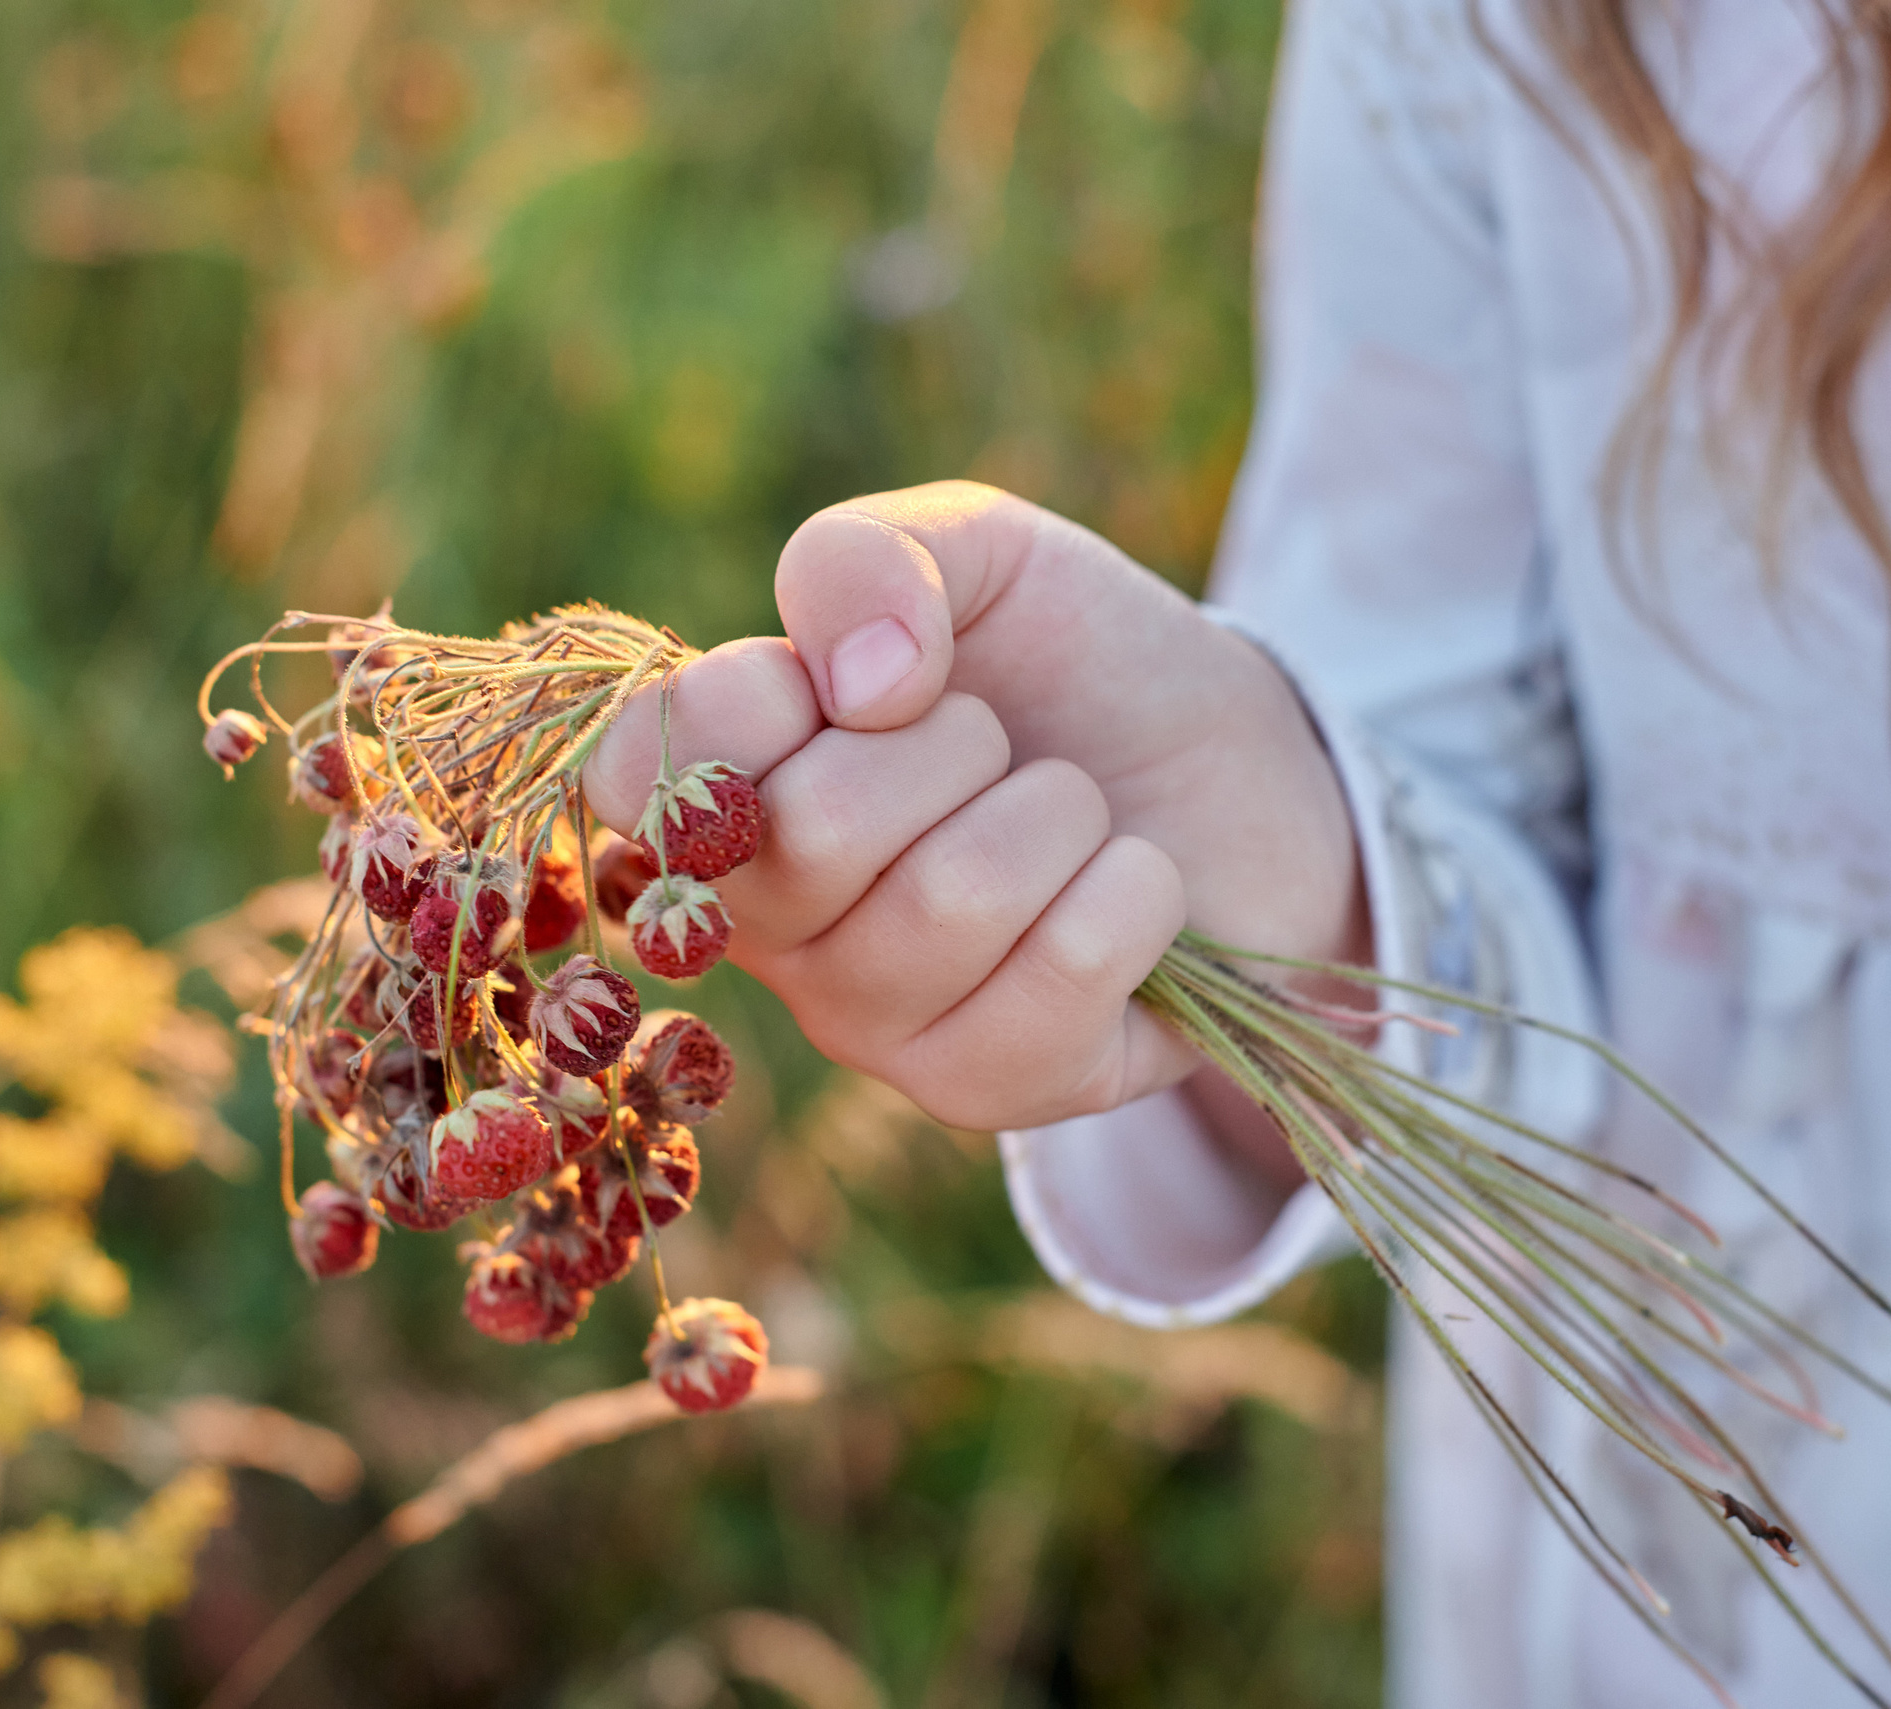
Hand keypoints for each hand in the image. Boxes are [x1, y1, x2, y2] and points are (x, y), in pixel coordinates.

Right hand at [581, 481, 1366, 1136]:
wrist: (1241, 764)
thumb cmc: (1070, 662)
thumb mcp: (974, 556)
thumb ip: (867, 557)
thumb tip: (860, 679)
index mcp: (723, 795)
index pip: (648, 770)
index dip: (767, 696)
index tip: (878, 677)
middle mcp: (768, 929)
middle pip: (813, 831)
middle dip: (958, 742)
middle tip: (999, 745)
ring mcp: (872, 1025)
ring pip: (953, 900)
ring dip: (1059, 813)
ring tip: (1069, 813)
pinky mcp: (992, 1090)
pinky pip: (1067, 971)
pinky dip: (1134, 889)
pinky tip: (1129, 888)